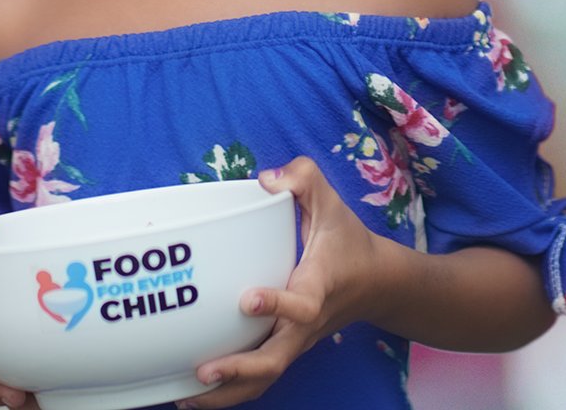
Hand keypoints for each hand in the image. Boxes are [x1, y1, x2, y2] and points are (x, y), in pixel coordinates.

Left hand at [176, 157, 379, 407]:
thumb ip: (302, 177)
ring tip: (188, 395)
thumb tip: (266, 180)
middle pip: (276, 360)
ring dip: (229, 392)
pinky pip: (262, 376)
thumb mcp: (330, 201)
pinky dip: (233, 390)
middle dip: (240, 371)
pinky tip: (198, 391)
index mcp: (318, 286)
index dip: (277, 305)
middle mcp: (306, 322)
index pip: (302, 305)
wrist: (377, 282)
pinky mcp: (287, 347)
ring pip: (266, 378)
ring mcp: (296, 341)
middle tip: (204, 371)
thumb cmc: (347, 240)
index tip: (246, 300)